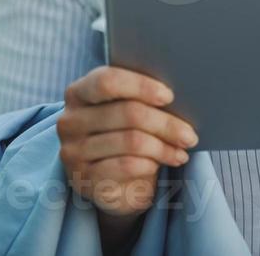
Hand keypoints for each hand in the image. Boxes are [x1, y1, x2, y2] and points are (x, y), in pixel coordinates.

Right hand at [58, 65, 198, 219]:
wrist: (109, 178)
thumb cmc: (123, 132)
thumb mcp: (126, 110)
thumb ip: (140, 96)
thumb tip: (179, 93)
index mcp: (78, 92)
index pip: (107, 81)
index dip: (141, 86)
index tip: (169, 96)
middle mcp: (70, 120)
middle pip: (127, 113)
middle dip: (165, 124)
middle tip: (189, 135)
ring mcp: (73, 152)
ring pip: (131, 142)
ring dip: (163, 147)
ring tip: (182, 150)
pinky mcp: (83, 178)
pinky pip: (125, 166)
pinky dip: (150, 164)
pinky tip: (163, 163)